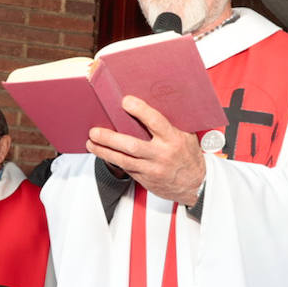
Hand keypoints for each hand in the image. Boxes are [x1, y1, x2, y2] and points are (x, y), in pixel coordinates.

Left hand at [87, 95, 204, 204]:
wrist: (196, 185)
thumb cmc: (189, 155)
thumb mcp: (186, 136)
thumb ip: (171, 123)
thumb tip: (153, 102)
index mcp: (174, 139)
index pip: (156, 122)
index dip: (140, 111)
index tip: (125, 101)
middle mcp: (162, 155)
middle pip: (132, 146)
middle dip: (110, 138)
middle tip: (94, 131)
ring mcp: (153, 169)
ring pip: (124, 160)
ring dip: (104, 151)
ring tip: (91, 142)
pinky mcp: (146, 180)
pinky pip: (126, 169)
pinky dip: (113, 160)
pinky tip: (103, 153)